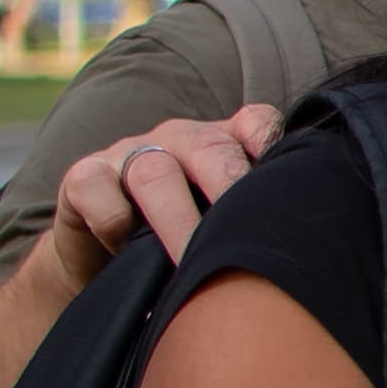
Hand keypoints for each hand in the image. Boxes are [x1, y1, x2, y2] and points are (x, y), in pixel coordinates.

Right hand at [38, 103, 281, 294]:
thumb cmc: (179, 241)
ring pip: (156, 173)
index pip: (256, 124)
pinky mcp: (84, 176)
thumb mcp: (221, 227)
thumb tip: (302, 246)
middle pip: (212, 149)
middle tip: (248, 235)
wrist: (102, 263)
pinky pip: (97, 189)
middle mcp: (180, 139)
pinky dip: (113, 220)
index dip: (272, 144)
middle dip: (231, 190)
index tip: (293, 181)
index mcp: (223, 144)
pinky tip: (125, 247)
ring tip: (192, 261)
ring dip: (178, 220)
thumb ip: (255, 219)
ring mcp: (129, 153)